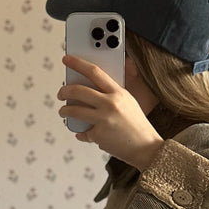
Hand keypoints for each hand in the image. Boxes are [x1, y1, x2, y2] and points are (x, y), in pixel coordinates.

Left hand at [57, 55, 163, 170]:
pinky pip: (83, 133)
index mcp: (118, 93)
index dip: (78, 63)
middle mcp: (110, 104)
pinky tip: (82, 134)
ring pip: (74, 110)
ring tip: (64, 111)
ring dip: (65, 110)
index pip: (94, 71)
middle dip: (65, 91)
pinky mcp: (98, 135)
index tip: (67, 60)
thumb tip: (89, 90)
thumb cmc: (138, 126)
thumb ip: (112, 94)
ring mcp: (103, 120)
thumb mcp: (129, 103)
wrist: (146, 148)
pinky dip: (81, 134)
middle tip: (61, 93)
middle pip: (79, 90)